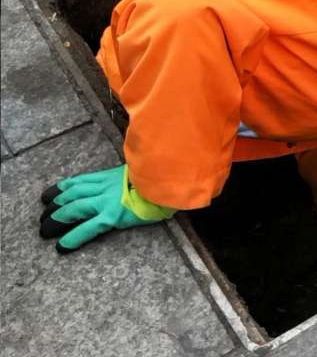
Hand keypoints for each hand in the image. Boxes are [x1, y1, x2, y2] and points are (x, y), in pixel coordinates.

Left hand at [38, 164, 174, 253]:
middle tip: (42, 215)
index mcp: (112, 175)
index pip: (81, 180)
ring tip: (45, 230)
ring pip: (74, 207)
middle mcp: (106, 185)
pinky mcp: (112, 215)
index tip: (52, 193)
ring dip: (56, 219)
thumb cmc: (164, 177)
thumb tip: (132, 184)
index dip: (62, 188)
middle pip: (72, 193)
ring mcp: (107, 200)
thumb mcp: (143, 172)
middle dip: (54, 204)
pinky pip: (87, 227)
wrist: (171, 180)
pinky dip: (73, 237)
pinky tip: (62, 247)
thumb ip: (132, 177)